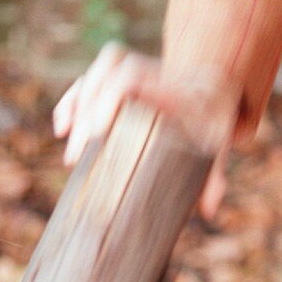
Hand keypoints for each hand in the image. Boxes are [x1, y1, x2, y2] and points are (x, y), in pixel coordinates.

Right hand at [53, 43, 241, 217]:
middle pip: (108, 74)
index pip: (132, 76)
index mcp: (173, 86)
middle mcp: (151, 72)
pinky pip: (89, 79)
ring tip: (69, 147)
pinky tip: (62, 127)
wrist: (214, 87)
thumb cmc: (214, 121)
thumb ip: (216, 175)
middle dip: (86, 114)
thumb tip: (208, 210)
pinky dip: (73, 101)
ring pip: (96, 74)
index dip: (109, 97)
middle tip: (78, 157)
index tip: (98, 134)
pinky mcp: (120, 76)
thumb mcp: (219, 145)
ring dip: (76, 107)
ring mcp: (134, 71)